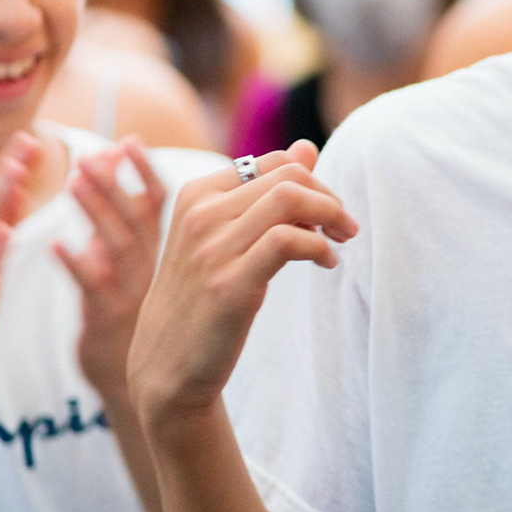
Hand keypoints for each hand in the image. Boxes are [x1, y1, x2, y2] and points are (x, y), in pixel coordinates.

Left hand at [55, 139, 166, 399]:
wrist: (141, 389)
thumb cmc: (138, 326)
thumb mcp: (139, 274)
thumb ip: (128, 234)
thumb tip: (119, 190)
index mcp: (159, 256)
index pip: (157, 204)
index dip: (143, 171)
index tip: (128, 141)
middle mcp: (151, 269)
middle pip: (137, 215)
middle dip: (114, 180)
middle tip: (93, 151)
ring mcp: (132, 294)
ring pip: (116, 243)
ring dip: (95, 210)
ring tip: (73, 180)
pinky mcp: (107, 321)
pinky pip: (93, 288)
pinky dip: (75, 264)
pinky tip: (55, 246)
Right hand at [127, 141, 355, 436]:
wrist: (167, 365)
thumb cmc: (203, 296)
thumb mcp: (225, 235)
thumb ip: (264, 191)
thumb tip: (308, 147)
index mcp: (196, 194)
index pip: (274, 162)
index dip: (312, 181)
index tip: (325, 211)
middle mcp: (199, 214)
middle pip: (288, 177)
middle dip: (328, 197)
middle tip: (343, 227)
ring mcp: (211, 249)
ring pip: (290, 199)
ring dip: (331, 216)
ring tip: (339, 242)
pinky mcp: (229, 285)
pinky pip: (289, 241)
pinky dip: (320, 247)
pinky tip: (326, 264)